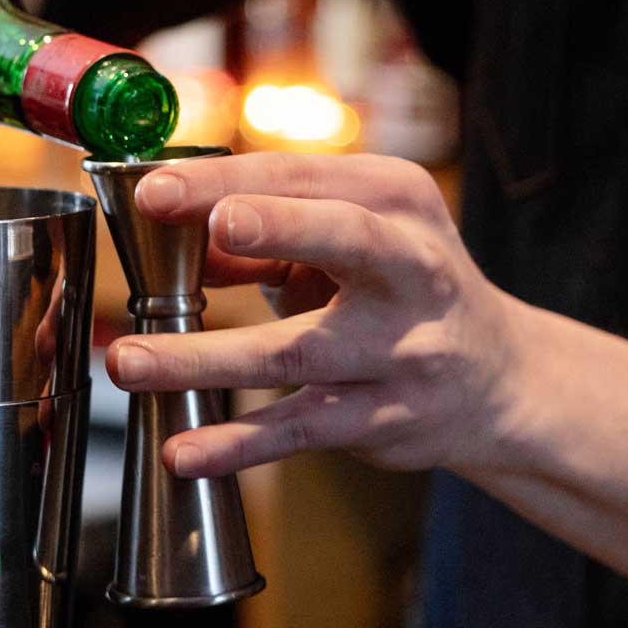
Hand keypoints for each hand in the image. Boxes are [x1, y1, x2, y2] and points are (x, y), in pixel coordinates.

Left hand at [103, 154, 535, 479]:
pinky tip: (184, 451)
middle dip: (275, 227)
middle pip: (342, 238)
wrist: (498, 377)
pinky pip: (300, 429)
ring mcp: (403, 349)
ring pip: (298, 351)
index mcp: (394, 199)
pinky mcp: (385, 419)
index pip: (301, 176)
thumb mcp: (351, 235)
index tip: (153, 190)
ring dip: (206, 357)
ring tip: (128, 361)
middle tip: (209, 225)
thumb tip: (166, 234)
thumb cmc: (399, 287)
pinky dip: (237, 444)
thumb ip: (264, 233)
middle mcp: (410, 268)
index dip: (223, 180)